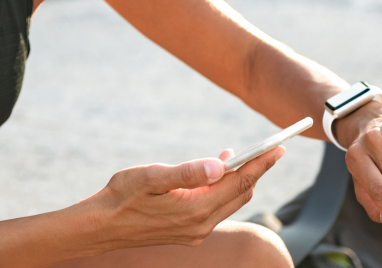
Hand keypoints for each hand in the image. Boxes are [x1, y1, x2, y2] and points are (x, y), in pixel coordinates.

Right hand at [85, 145, 284, 252]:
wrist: (102, 226)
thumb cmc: (123, 195)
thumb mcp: (151, 177)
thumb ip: (187, 172)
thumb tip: (220, 164)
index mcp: (195, 209)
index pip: (239, 182)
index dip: (261, 164)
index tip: (278, 147)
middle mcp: (201, 225)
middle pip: (240, 193)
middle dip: (256, 170)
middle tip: (268, 148)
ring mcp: (195, 232)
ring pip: (230, 202)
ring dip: (238, 179)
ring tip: (238, 157)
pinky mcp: (189, 233)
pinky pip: (216, 208)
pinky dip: (223, 190)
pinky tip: (214, 174)